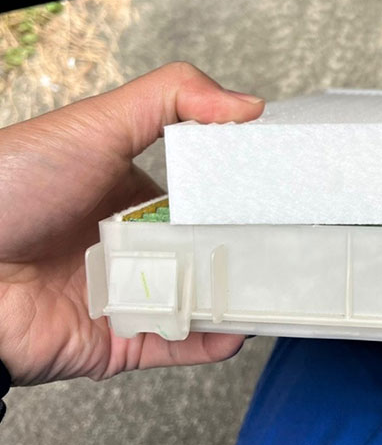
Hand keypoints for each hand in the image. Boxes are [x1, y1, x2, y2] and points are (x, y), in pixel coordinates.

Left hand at [0, 62, 263, 385]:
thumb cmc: (14, 186)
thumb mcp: (98, 123)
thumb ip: (172, 99)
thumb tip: (247, 104)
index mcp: (138, 197)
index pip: (206, 199)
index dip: (241, 197)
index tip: (278, 193)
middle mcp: (139, 247)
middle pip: (208, 253)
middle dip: (247, 252)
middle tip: (291, 244)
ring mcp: (131, 295)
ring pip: (201, 300)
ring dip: (238, 298)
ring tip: (276, 289)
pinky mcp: (120, 340)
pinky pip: (175, 345)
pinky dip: (209, 341)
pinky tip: (235, 328)